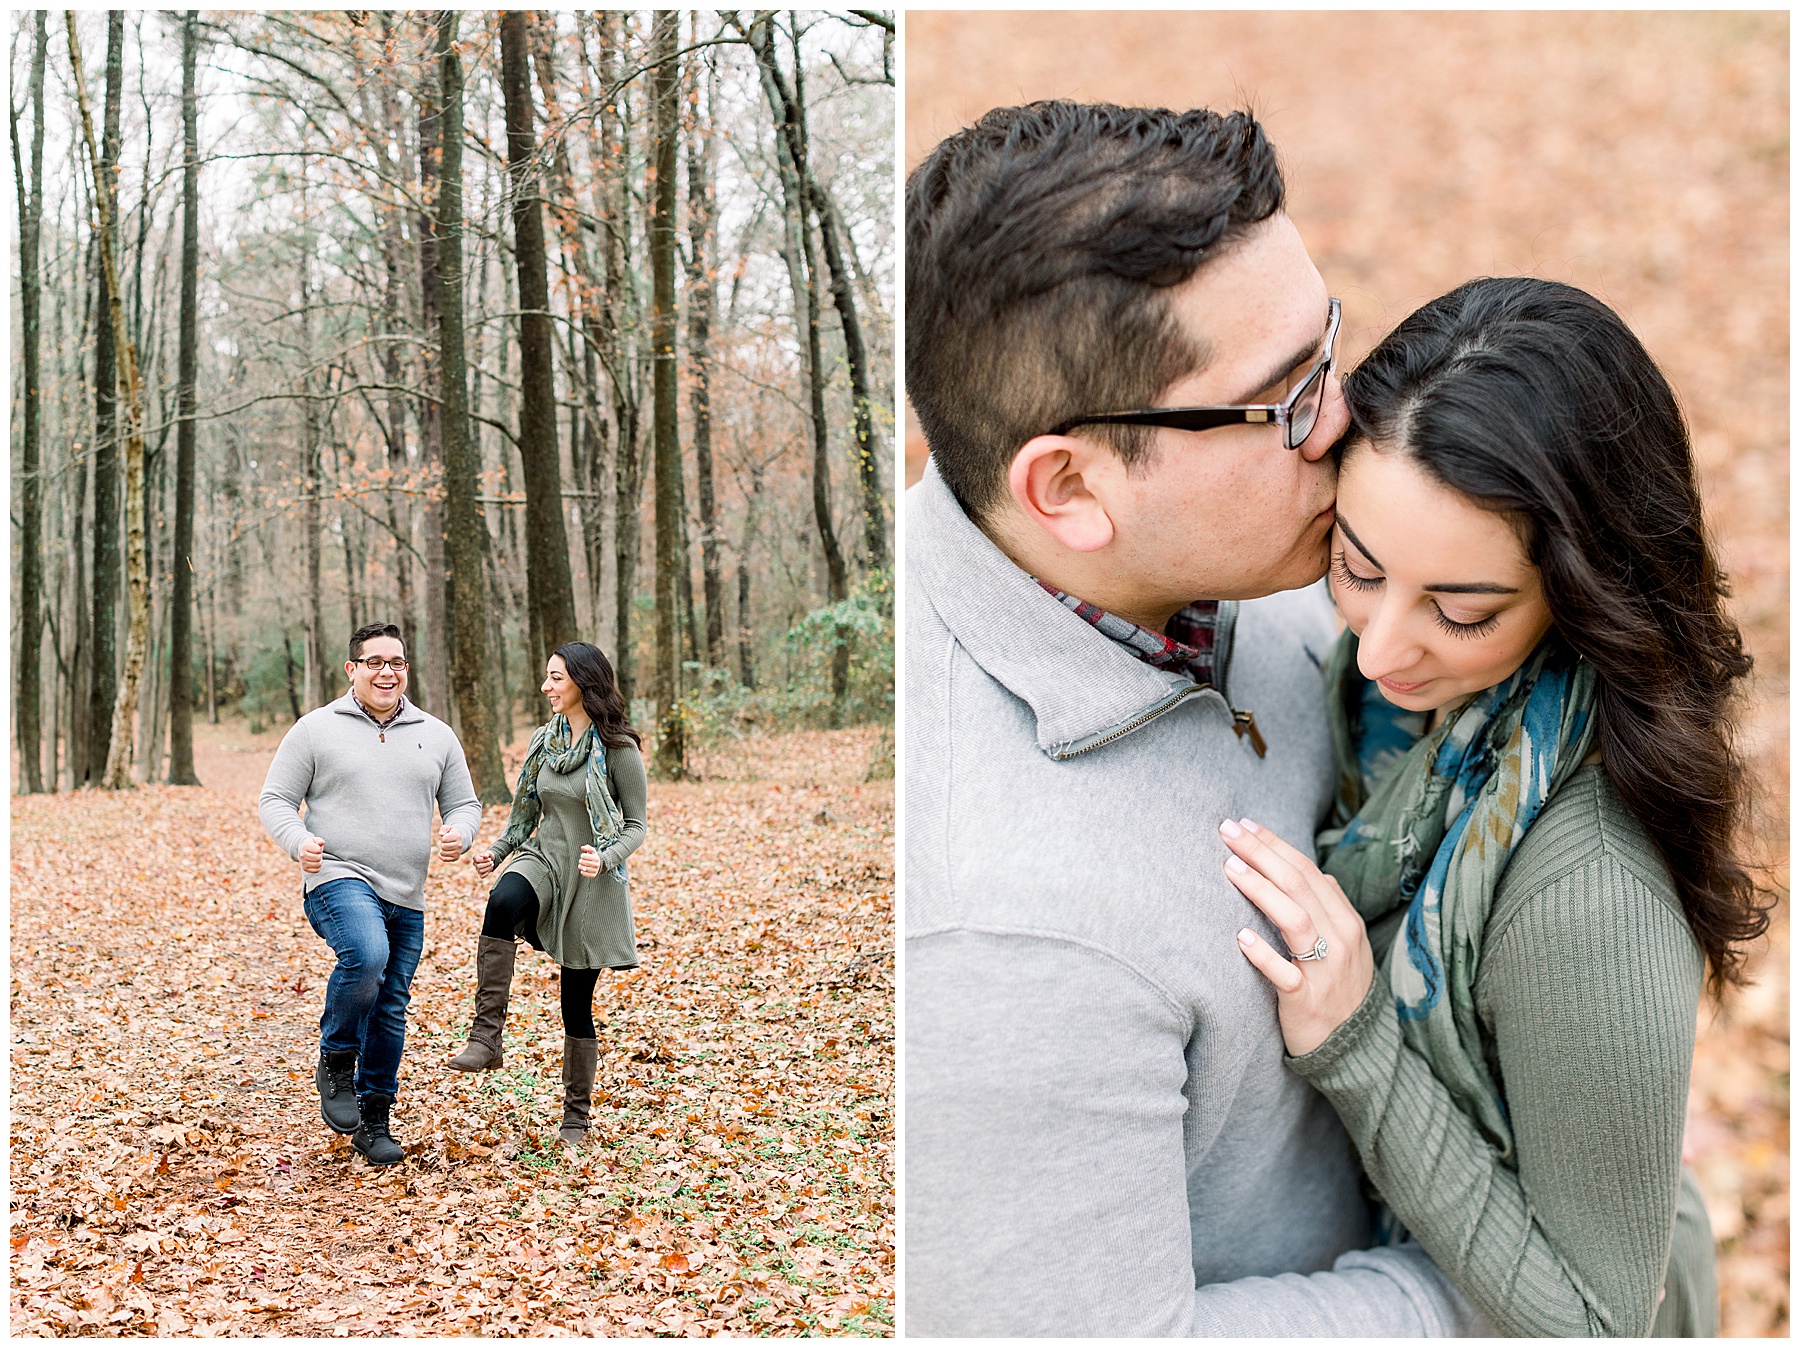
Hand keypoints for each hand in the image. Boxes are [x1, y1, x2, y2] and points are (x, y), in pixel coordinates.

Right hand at [299, 834, 324, 873]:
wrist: (304, 850)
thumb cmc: (312, 844)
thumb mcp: (315, 840)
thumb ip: (319, 840)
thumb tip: (321, 843)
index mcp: (305, 847)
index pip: (318, 850)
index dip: (319, 849)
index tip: (316, 848)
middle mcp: (302, 855)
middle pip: (318, 858)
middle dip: (320, 855)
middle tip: (316, 853)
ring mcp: (303, 863)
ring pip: (318, 865)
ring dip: (320, 861)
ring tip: (316, 857)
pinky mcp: (305, 869)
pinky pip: (317, 870)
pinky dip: (318, 867)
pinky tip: (315, 862)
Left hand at [438, 824, 463, 863]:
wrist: (459, 841)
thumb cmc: (451, 834)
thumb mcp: (448, 828)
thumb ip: (444, 828)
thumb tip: (441, 834)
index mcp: (457, 837)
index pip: (444, 839)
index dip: (443, 838)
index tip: (446, 837)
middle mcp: (459, 845)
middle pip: (443, 846)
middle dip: (442, 844)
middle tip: (446, 843)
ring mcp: (458, 852)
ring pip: (443, 853)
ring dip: (442, 849)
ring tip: (446, 847)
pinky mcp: (455, 858)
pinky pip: (444, 859)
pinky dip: (441, 855)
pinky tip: (444, 852)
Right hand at [471, 847, 494, 878]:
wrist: (491, 860)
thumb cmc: (489, 856)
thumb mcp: (489, 853)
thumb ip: (487, 854)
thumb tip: (485, 856)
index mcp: (475, 858)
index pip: (477, 860)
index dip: (484, 860)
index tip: (489, 859)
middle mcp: (475, 864)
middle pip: (478, 866)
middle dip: (487, 864)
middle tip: (492, 862)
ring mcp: (477, 869)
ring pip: (481, 871)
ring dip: (488, 868)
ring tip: (492, 865)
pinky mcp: (480, 874)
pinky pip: (482, 876)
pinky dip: (487, 873)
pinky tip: (490, 869)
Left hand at [577, 844, 601, 878]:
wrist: (600, 865)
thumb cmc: (594, 857)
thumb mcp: (592, 851)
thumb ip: (587, 847)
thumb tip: (582, 847)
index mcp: (596, 858)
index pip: (583, 856)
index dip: (582, 855)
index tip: (583, 856)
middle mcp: (596, 865)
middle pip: (582, 862)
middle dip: (580, 861)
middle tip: (581, 861)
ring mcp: (595, 870)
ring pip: (583, 868)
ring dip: (580, 866)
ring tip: (581, 865)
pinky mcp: (593, 875)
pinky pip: (584, 873)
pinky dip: (582, 871)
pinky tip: (583, 869)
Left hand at [1220, 818, 1374, 1056]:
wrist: (1355, 1046)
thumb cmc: (1340, 986)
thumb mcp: (1345, 942)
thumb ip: (1330, 906)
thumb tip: (1317, 873)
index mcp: (1345, 919)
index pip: (1307, 870)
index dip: (1275, 845)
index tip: (1243, 825)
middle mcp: (1338, 939)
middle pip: (1298, 885)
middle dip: (1262, 854)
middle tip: (1227, 831)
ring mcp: (1324, 969)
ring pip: (1294, 920)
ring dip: (1261, 891)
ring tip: (1231, 869)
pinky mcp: (1306, 1000)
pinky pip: (1285, 974)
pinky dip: (1263, 954)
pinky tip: (1240, 937)